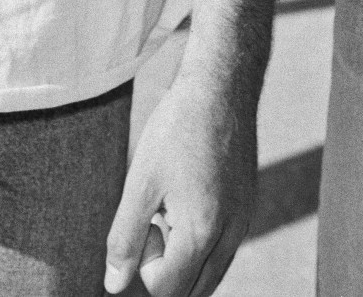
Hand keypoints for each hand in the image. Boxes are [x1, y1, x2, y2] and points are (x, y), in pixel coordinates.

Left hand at [104, 69, 253, 296]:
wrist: (221, 86)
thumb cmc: (178, 129)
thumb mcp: (141, 181)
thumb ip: (126, 238)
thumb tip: (114, 285)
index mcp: (202, 231)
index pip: (167, 289)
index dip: (144, 264)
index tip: (145, 221)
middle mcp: (231, 233)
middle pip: (192, 289)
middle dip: (166, 269)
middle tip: (156, 220)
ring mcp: (244, 220)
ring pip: (211, 271)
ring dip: (185, 258)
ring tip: (171, 209)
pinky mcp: (248, 205)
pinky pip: (224, 247)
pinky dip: (202, 242)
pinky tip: (188, 199)